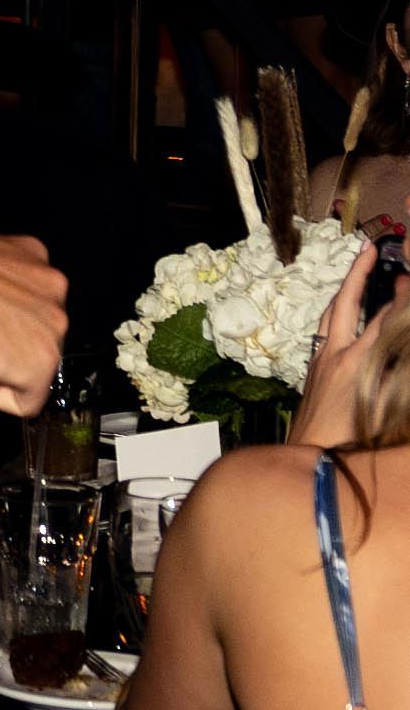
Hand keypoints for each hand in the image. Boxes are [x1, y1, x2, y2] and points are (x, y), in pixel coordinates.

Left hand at [288, 236, 406, 447]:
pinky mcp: (314, 372)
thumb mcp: (384, 408)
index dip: (399, 299)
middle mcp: (335, 355)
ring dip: (343, 292)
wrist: (309, 460)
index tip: (407, 279)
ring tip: (355, 274)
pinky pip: (324, 333)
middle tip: (368, 250)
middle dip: (357, 274)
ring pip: (329, 316)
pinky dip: (336, 316)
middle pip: (346, 304)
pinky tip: (343, 317)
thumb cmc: (352, 444)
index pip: (384, 320)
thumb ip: (395, 373)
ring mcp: (321, 362)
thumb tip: (397, 350)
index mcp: (356, 363)